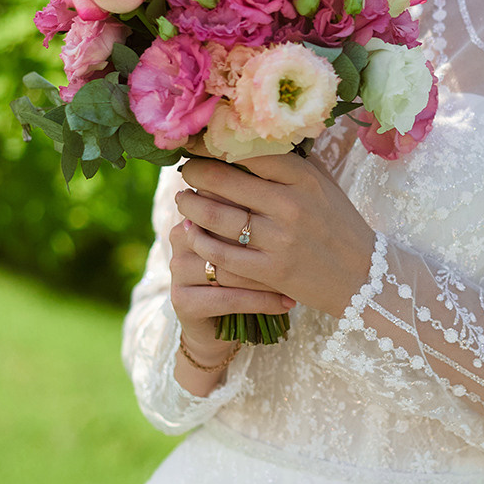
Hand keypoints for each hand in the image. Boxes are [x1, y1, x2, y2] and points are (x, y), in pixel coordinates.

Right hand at [168, 183, 294, 367]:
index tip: (300, 203)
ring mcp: (179, 268)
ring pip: (228, 263)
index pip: (226, 191)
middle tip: (305, 239)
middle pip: (224, 223)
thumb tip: (296, 160)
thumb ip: (261, 198)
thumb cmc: (248, 266)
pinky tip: (287, 303)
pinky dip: (262, 301)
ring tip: (301, 276)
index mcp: (198, 206)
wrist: (222, 324)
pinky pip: (228, 297)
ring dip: (269, 273)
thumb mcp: (252, 232)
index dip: (261, 198)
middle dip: (266, 233)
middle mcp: (181, 234)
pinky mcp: (183, 301)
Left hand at [174, 149, 376, 324]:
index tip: (196, 141)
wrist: (363, 276)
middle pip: (224, 180)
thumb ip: (292, 161)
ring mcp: (279, 240)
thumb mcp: (324, 185)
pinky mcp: (271, 271)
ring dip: (190, 204)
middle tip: (186, 170)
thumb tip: (251, 135)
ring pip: (216, 215)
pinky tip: (192, 232)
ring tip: (184, 199)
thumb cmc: (339, 224)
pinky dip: (200, 240)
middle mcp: (290, 205)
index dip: (214, 144)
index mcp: (304, 178)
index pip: (248, 151)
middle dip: (195, 172)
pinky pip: (221, 253)